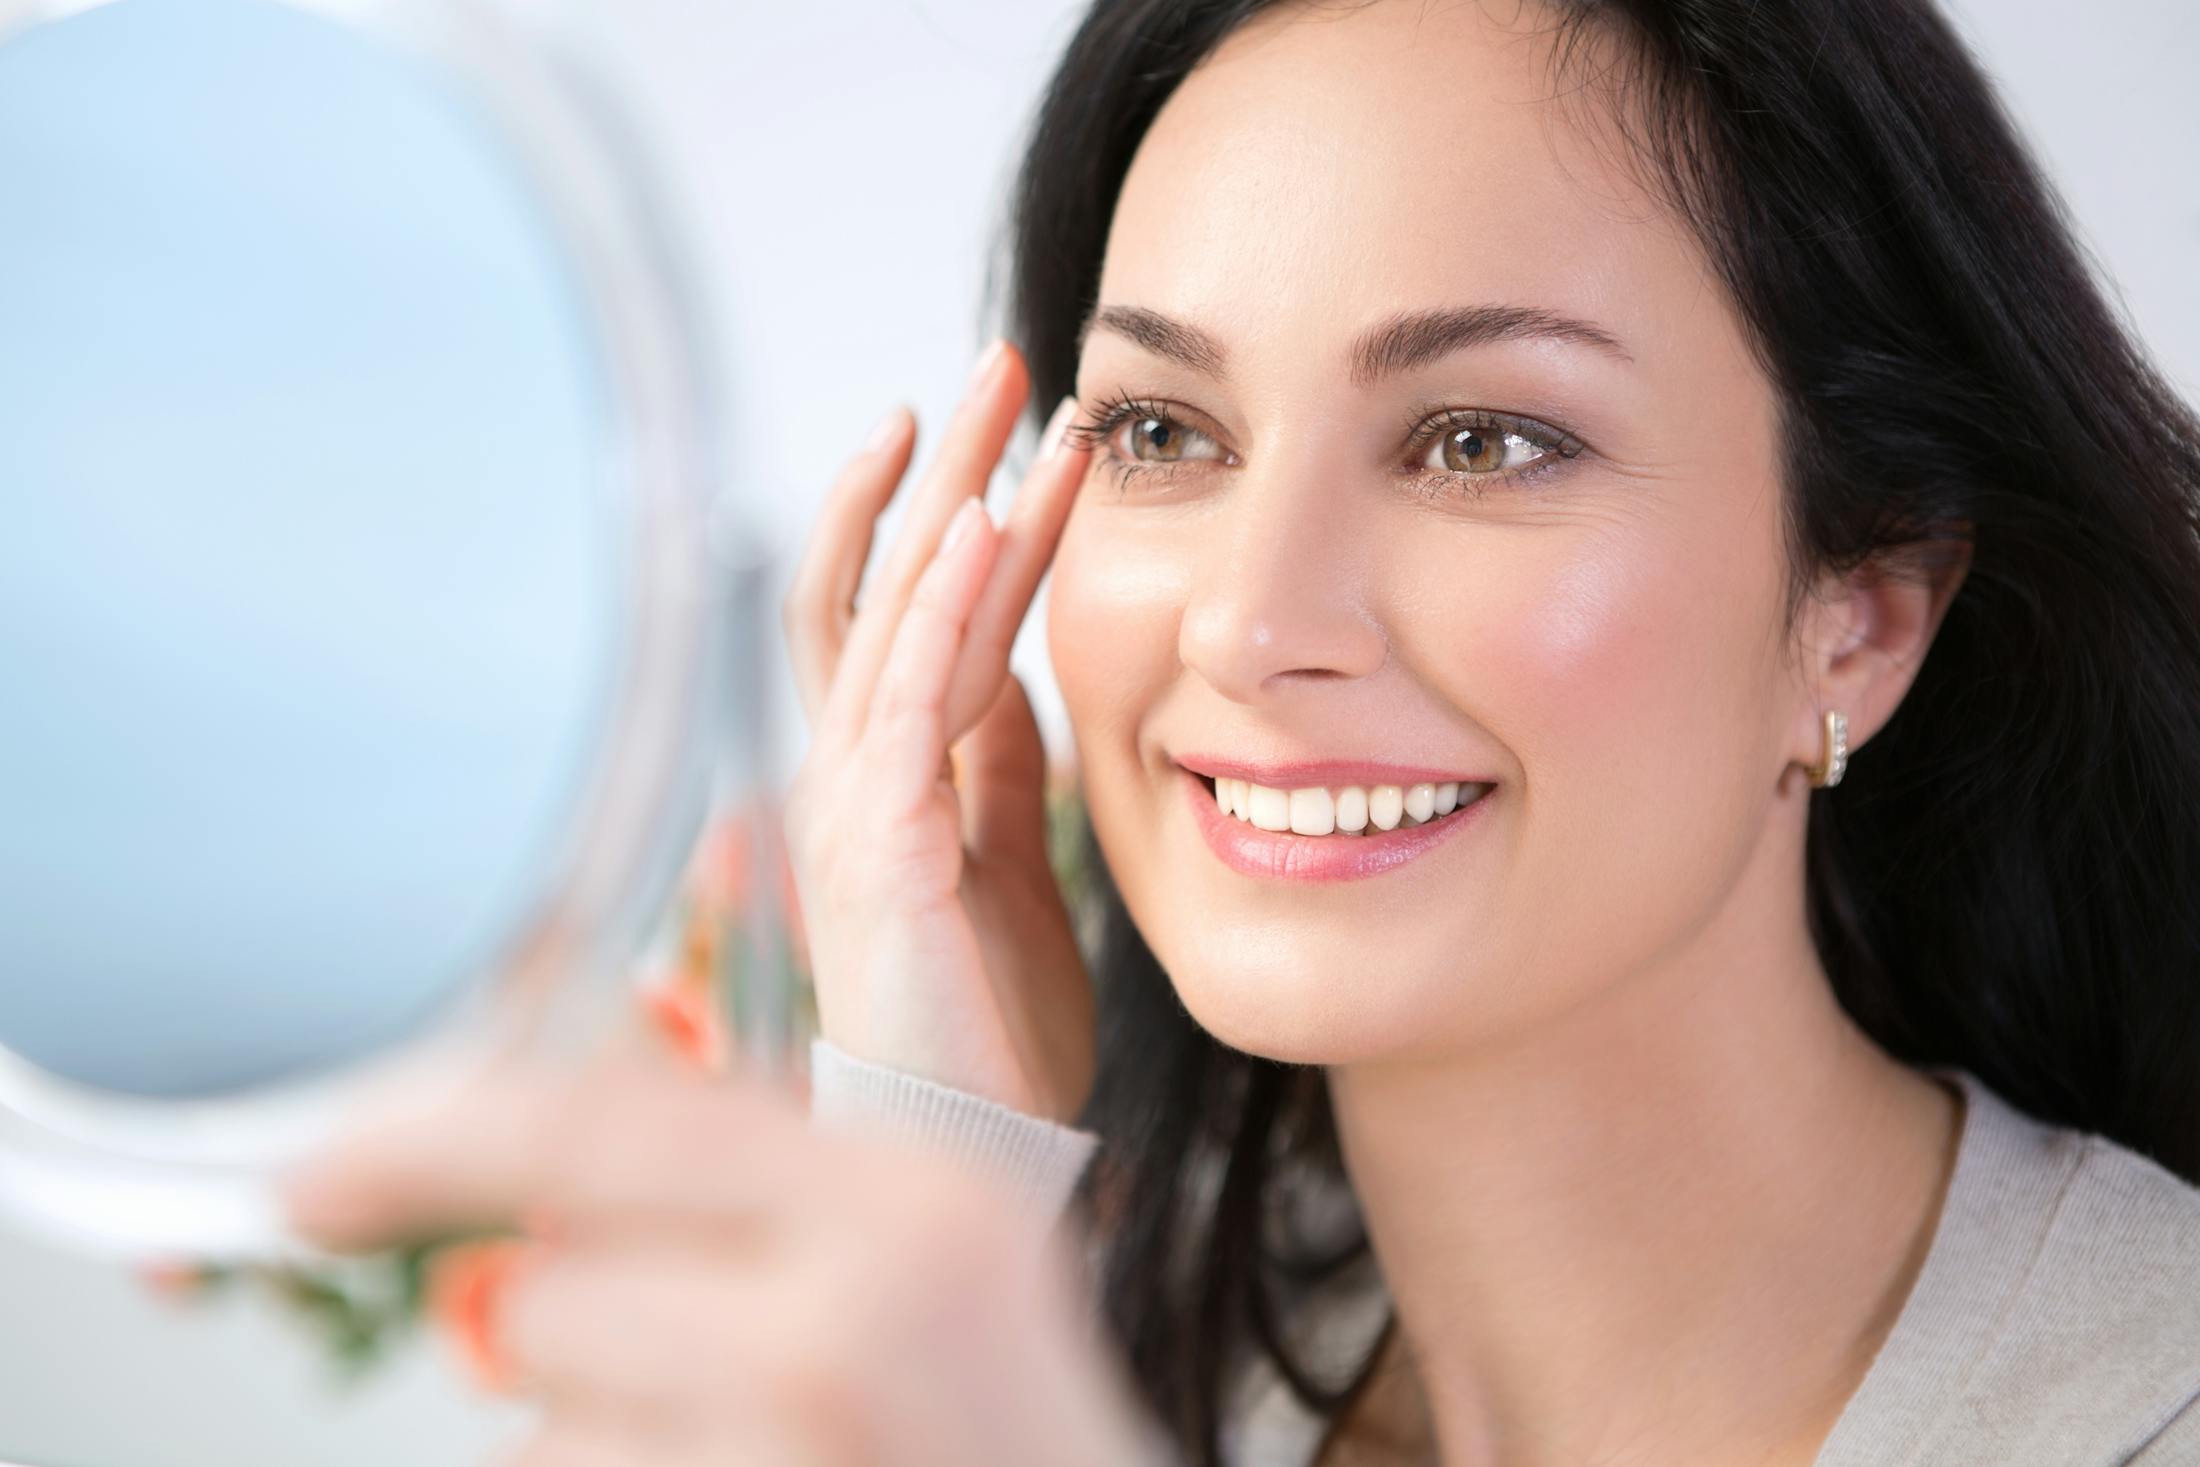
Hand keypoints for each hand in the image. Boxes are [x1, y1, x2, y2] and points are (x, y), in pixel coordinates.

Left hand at [281, 1052, 1157, 1466]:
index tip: (319, 1182)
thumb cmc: (1004, 1422)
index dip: (433, 1143)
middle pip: (551, 1301)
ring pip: (552, 1438)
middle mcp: (852, 1312)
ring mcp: (795, 1431)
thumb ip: (767, 1183)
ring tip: (766, 1445)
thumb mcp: (932, 1251)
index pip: (612, 1125)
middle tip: (681, 1376)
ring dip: (614, 1448)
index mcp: (909, 1192)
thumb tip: (563, 1173)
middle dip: (582, 1341)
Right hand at [779, 340, 1096, 1122]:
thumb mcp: (1008, 864)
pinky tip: (980, 523)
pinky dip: (941, 604)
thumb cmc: (989, 1027)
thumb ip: (998, 771)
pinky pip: (906, 699)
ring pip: (891, 617)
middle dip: (942, 466)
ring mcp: (850, 803)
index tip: (1008, 428)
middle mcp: (847, 772)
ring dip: (950, 499)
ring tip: (1001, 403)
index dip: (948, 511)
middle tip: (1004, 360)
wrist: (972, 1155)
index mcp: (882, 777)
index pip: (902, 609)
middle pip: (880, 582)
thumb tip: (1016, 680)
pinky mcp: (876, 846)